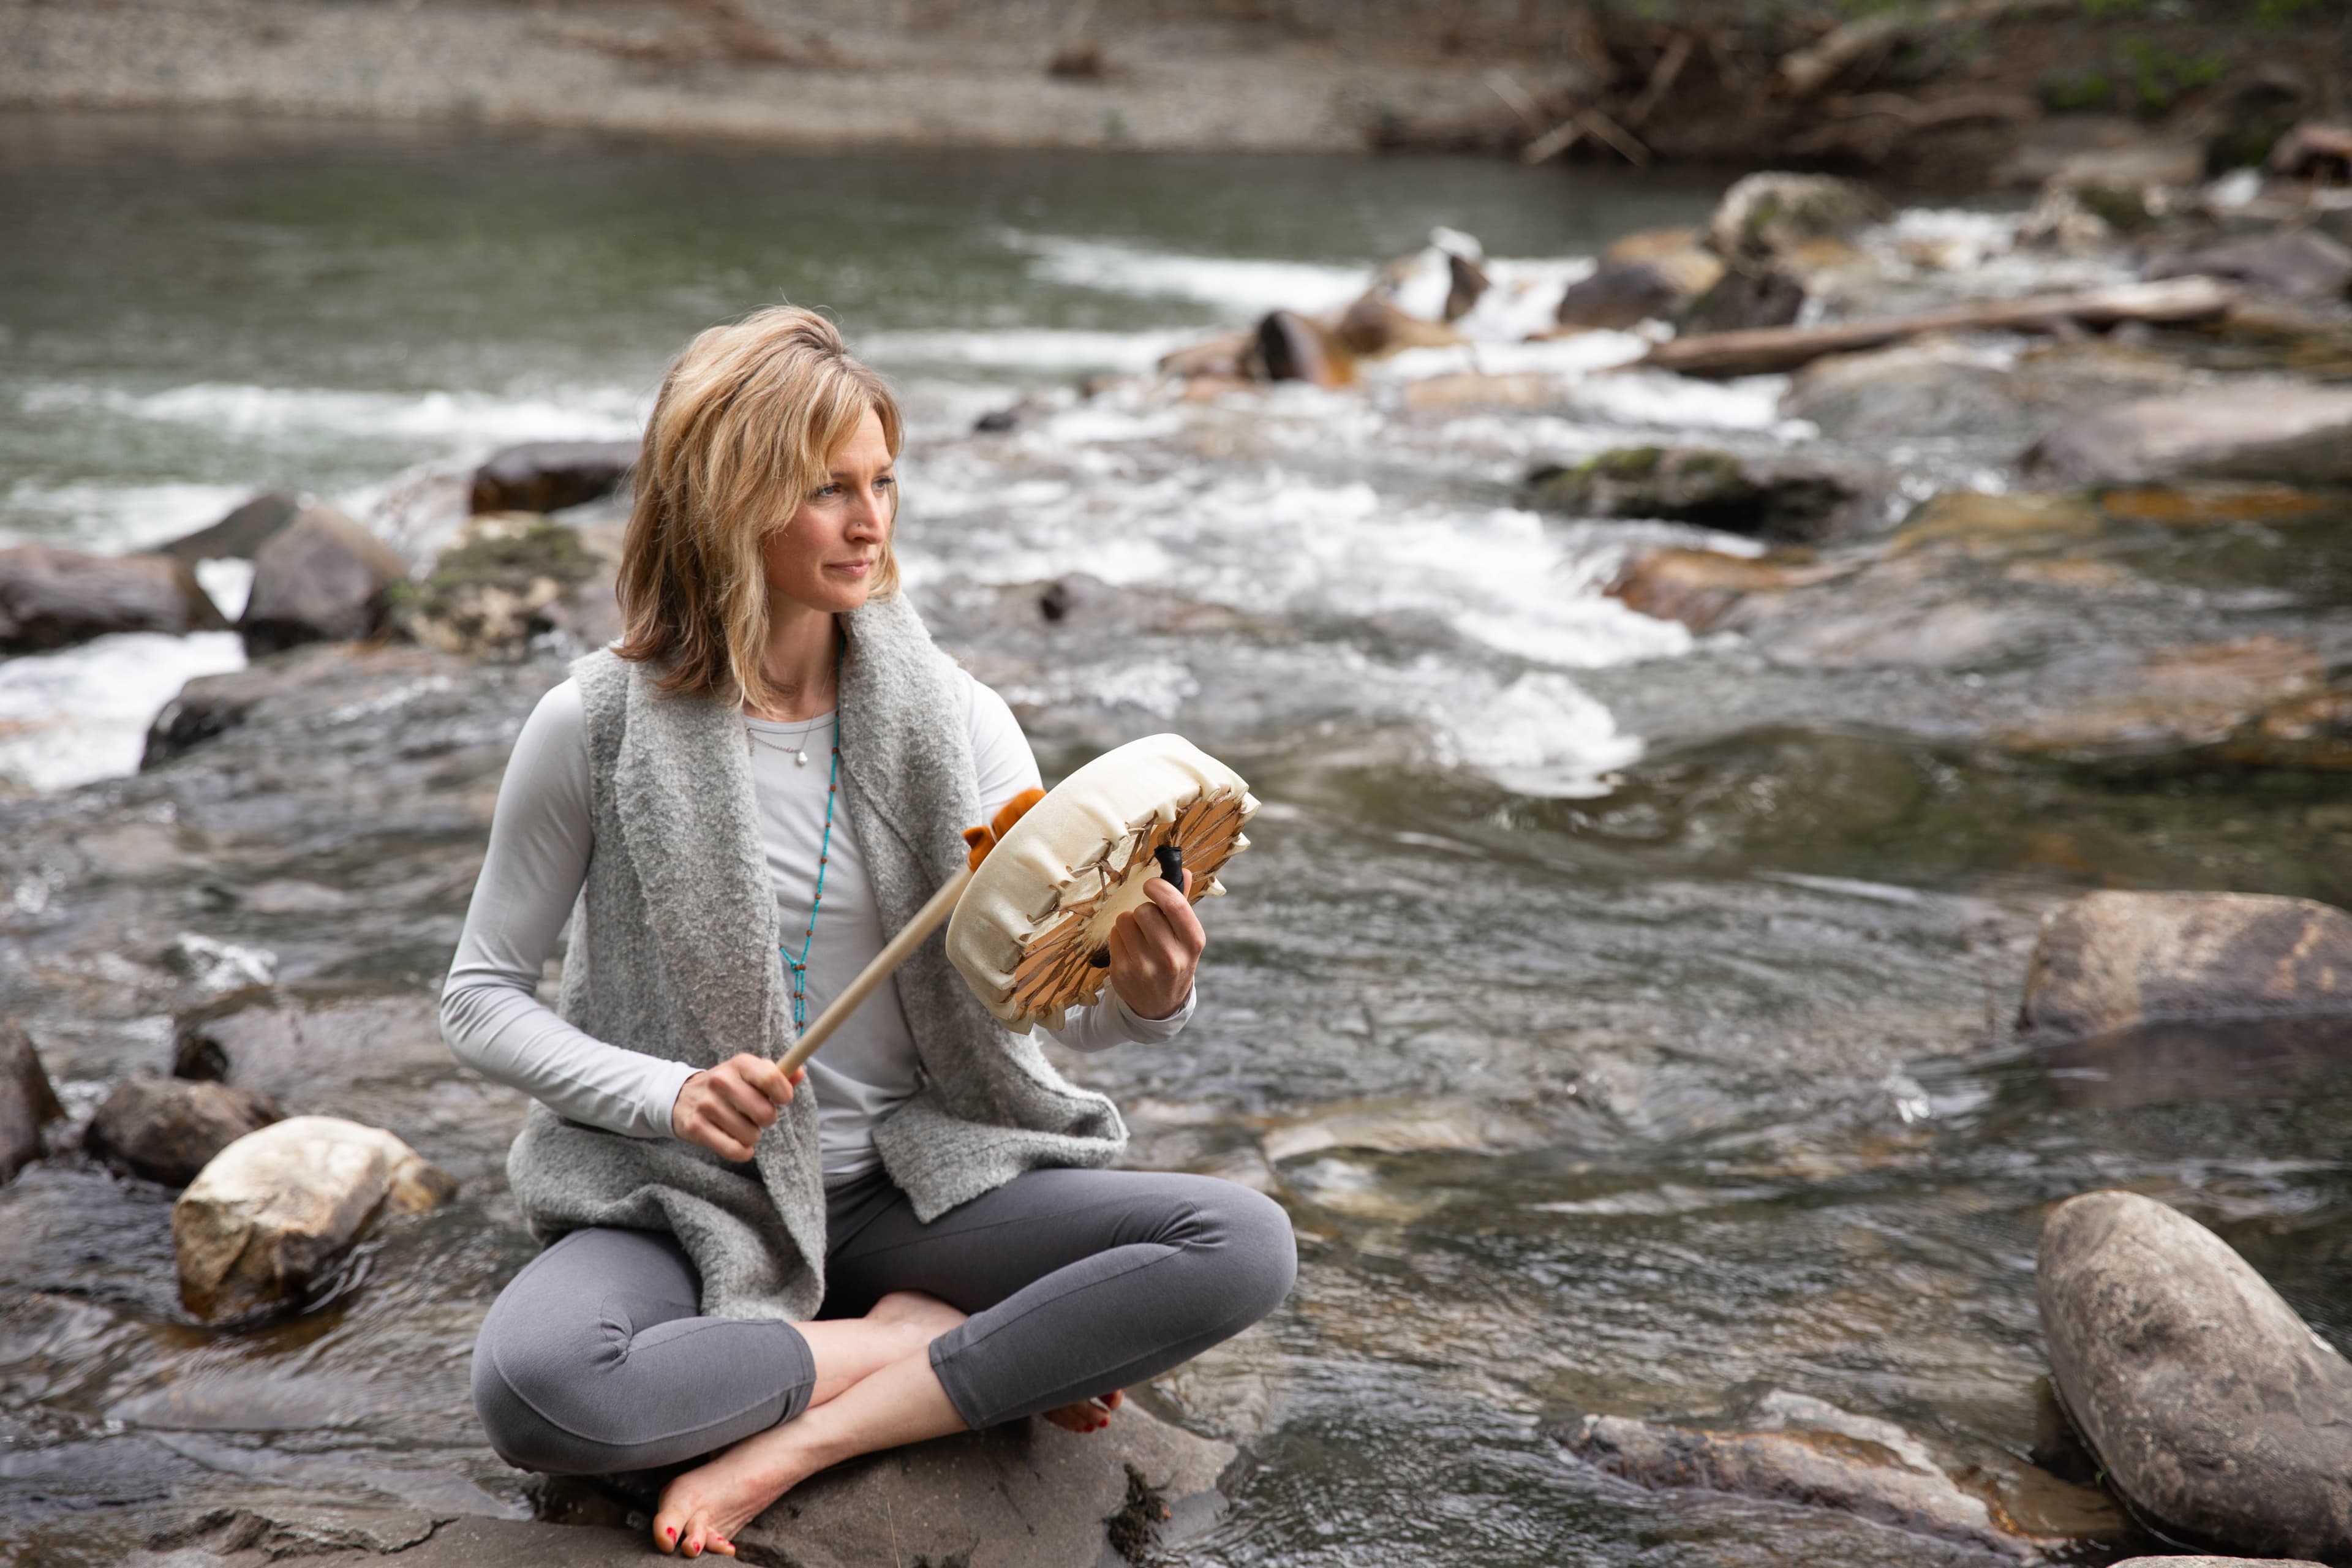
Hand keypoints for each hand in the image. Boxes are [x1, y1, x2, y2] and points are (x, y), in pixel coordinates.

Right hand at [671, 1053, 803, 1161]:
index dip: (784, 1094)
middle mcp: (721, 1081)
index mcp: (739, 1063)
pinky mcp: (696, 1127)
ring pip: (751, 1135)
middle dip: (768, 1119)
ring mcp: (707, 1105)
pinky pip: (734, 1150)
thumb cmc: (727, 1087)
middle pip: (765, 1113)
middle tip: (756, 1116)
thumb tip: (800, 1072)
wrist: (680, 1096)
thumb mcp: (749, 1074)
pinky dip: (742, 1152)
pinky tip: (737, 1143)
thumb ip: (777, 1075)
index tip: (781, 1100)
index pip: (771, 1078)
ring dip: (751, 1136)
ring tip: (740, 1126)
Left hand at [1108, 870, 1203, 1021]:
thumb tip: (1181, 870)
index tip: (1151, 885)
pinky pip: (1114, 934)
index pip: (1174, 905)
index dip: (1159, 888)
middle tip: (1148, 922)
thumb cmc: (1174, 960)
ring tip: (1139, 937)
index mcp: (1193, 943)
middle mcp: (1171, 957)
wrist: (1159, 1004)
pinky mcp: (1121, 971)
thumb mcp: (1186, 938)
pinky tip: (1130, 950)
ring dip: (1129, 922)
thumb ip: (1183, 903)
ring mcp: (1144, 966)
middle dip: (1144, 910)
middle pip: (1145, 910)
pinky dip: (1119, 936)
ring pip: (1125, 919)